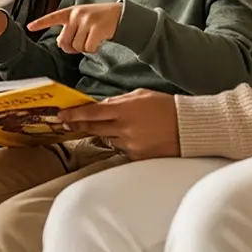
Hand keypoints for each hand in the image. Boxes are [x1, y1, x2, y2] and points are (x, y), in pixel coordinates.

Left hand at [27, 2, 123, 54]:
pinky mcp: (97, 28)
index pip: (52, 17)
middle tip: (80, 44)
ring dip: (84, 48)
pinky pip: (89, 48)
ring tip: (92, 39)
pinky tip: (98, 42)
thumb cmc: (97, 19)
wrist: (119, 14)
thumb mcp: (82, 17)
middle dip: (71, 48)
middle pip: (63, 42)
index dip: (40, 23)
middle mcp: (77, 14)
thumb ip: (70, 27)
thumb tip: (60, 44)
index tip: (29, 26)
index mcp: (70, 12)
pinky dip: (93, 50)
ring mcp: (87, 20)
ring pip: (77, 47)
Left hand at [57, 89, 179, 159]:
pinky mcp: (137, 156)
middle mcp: (125, 128)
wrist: (189, 127)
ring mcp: (130, 145)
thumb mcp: (140, 95)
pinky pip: (122, 149)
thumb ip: (118, 101)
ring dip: (109, 133)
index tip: (61, 116)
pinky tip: (137, 136)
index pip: (92, 113)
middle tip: (68, 124)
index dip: (74, 115)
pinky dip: (123, 142)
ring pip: (109, 139)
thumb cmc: (166, 106)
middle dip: (80, 126)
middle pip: (94, 128)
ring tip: (126, 126)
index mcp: (125, 110)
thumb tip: (101, 105)